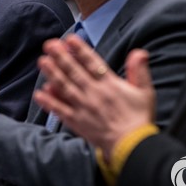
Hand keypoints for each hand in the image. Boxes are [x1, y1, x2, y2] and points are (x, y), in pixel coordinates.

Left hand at [33, 35, 155, 158]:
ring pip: (64, 87)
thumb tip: (139, 52)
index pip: (92, 62)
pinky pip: (60, 110)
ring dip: (52, 73)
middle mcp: (94, 93)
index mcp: (110, 84)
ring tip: (42, 62)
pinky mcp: (77, 122)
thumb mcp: (145, 92)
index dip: (80, 49)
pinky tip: (39, 93)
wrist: (132, 146)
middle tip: (49, 45)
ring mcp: (83, 108)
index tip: (69, 39)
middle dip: (60, 57)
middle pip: (74, 71)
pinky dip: (49, 102)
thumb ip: (139, 70)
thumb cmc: (140, 118)